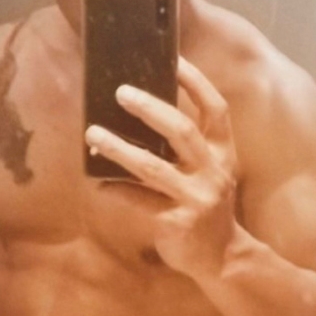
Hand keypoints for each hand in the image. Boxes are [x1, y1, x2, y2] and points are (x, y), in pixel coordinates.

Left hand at [85, 57, 238, 278]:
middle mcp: (214, 169)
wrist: (223, 256)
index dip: (196, 82)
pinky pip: (139, 201)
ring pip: (152, 167)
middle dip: (150, 108)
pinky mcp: (177, 222)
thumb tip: (143, 109)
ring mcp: (197, 197)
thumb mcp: (209, 168)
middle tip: (120, 92)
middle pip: (181, 130)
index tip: (174, 59)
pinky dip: (116, 190)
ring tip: (92, 133)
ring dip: (118, 148)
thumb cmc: (207, 201)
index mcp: (223, 151)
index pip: (215, 108)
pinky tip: (99, 184)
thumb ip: (188, 144)